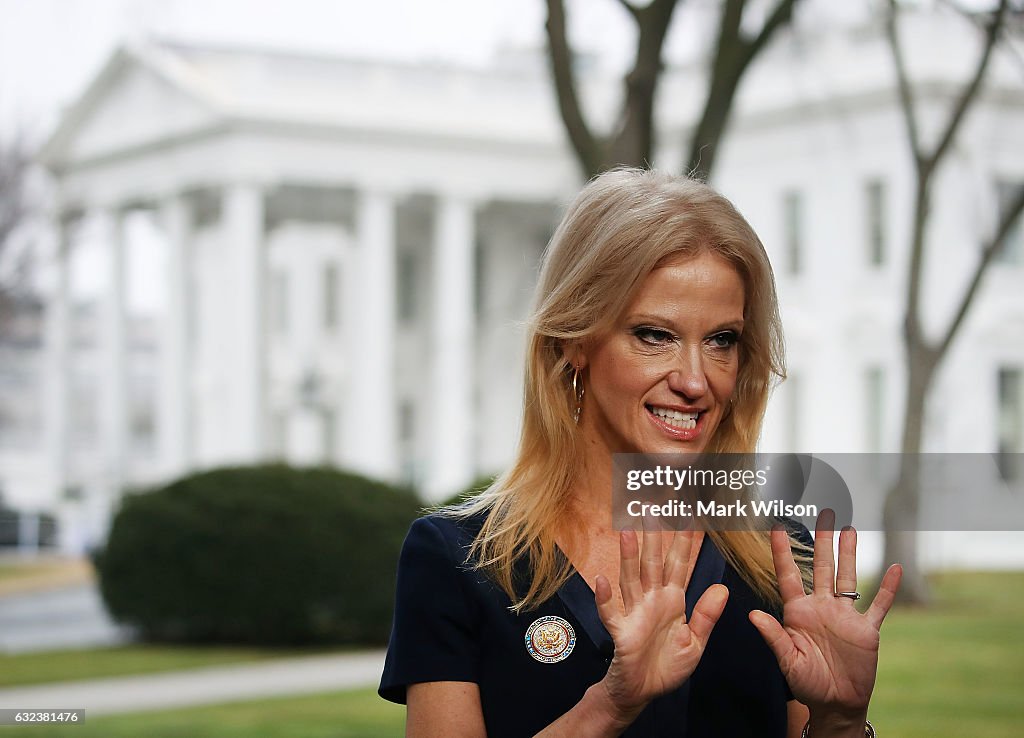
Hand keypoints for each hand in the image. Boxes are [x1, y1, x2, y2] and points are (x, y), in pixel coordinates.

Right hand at [594, 525, 728, 722]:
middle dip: (654, 536)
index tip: (690, 517)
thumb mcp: (696, 642)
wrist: (643, 693)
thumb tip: (722, 588)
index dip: (684, 542)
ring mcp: (635, 614)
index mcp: (673, 600)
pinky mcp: (622, 632)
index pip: (679, 565)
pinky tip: (602, 581)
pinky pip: (611, 613)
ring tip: (627, 532)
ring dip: (628, 557)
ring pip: (631, 579)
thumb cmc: (667, 666)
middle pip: (653, 563)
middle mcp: (652, 600)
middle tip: (653, 508)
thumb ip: (706, 615)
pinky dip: (605, 598)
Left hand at [749, 509, 902, 719]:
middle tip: (824, 512)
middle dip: (822, 540)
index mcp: (798, 611)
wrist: (835, 703)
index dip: (783, 551)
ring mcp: (845, 616)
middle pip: (821, 567)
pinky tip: (895, 568)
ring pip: (848, 578)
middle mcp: (821, 607)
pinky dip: (887, 588)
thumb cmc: (806, 682)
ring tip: (850, 529)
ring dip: (849, 554)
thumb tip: (753, 615)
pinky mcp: (867, 630)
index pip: (788, 574)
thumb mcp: (787, 660)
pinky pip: (879, 605)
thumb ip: (773, 636)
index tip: (776, 526)